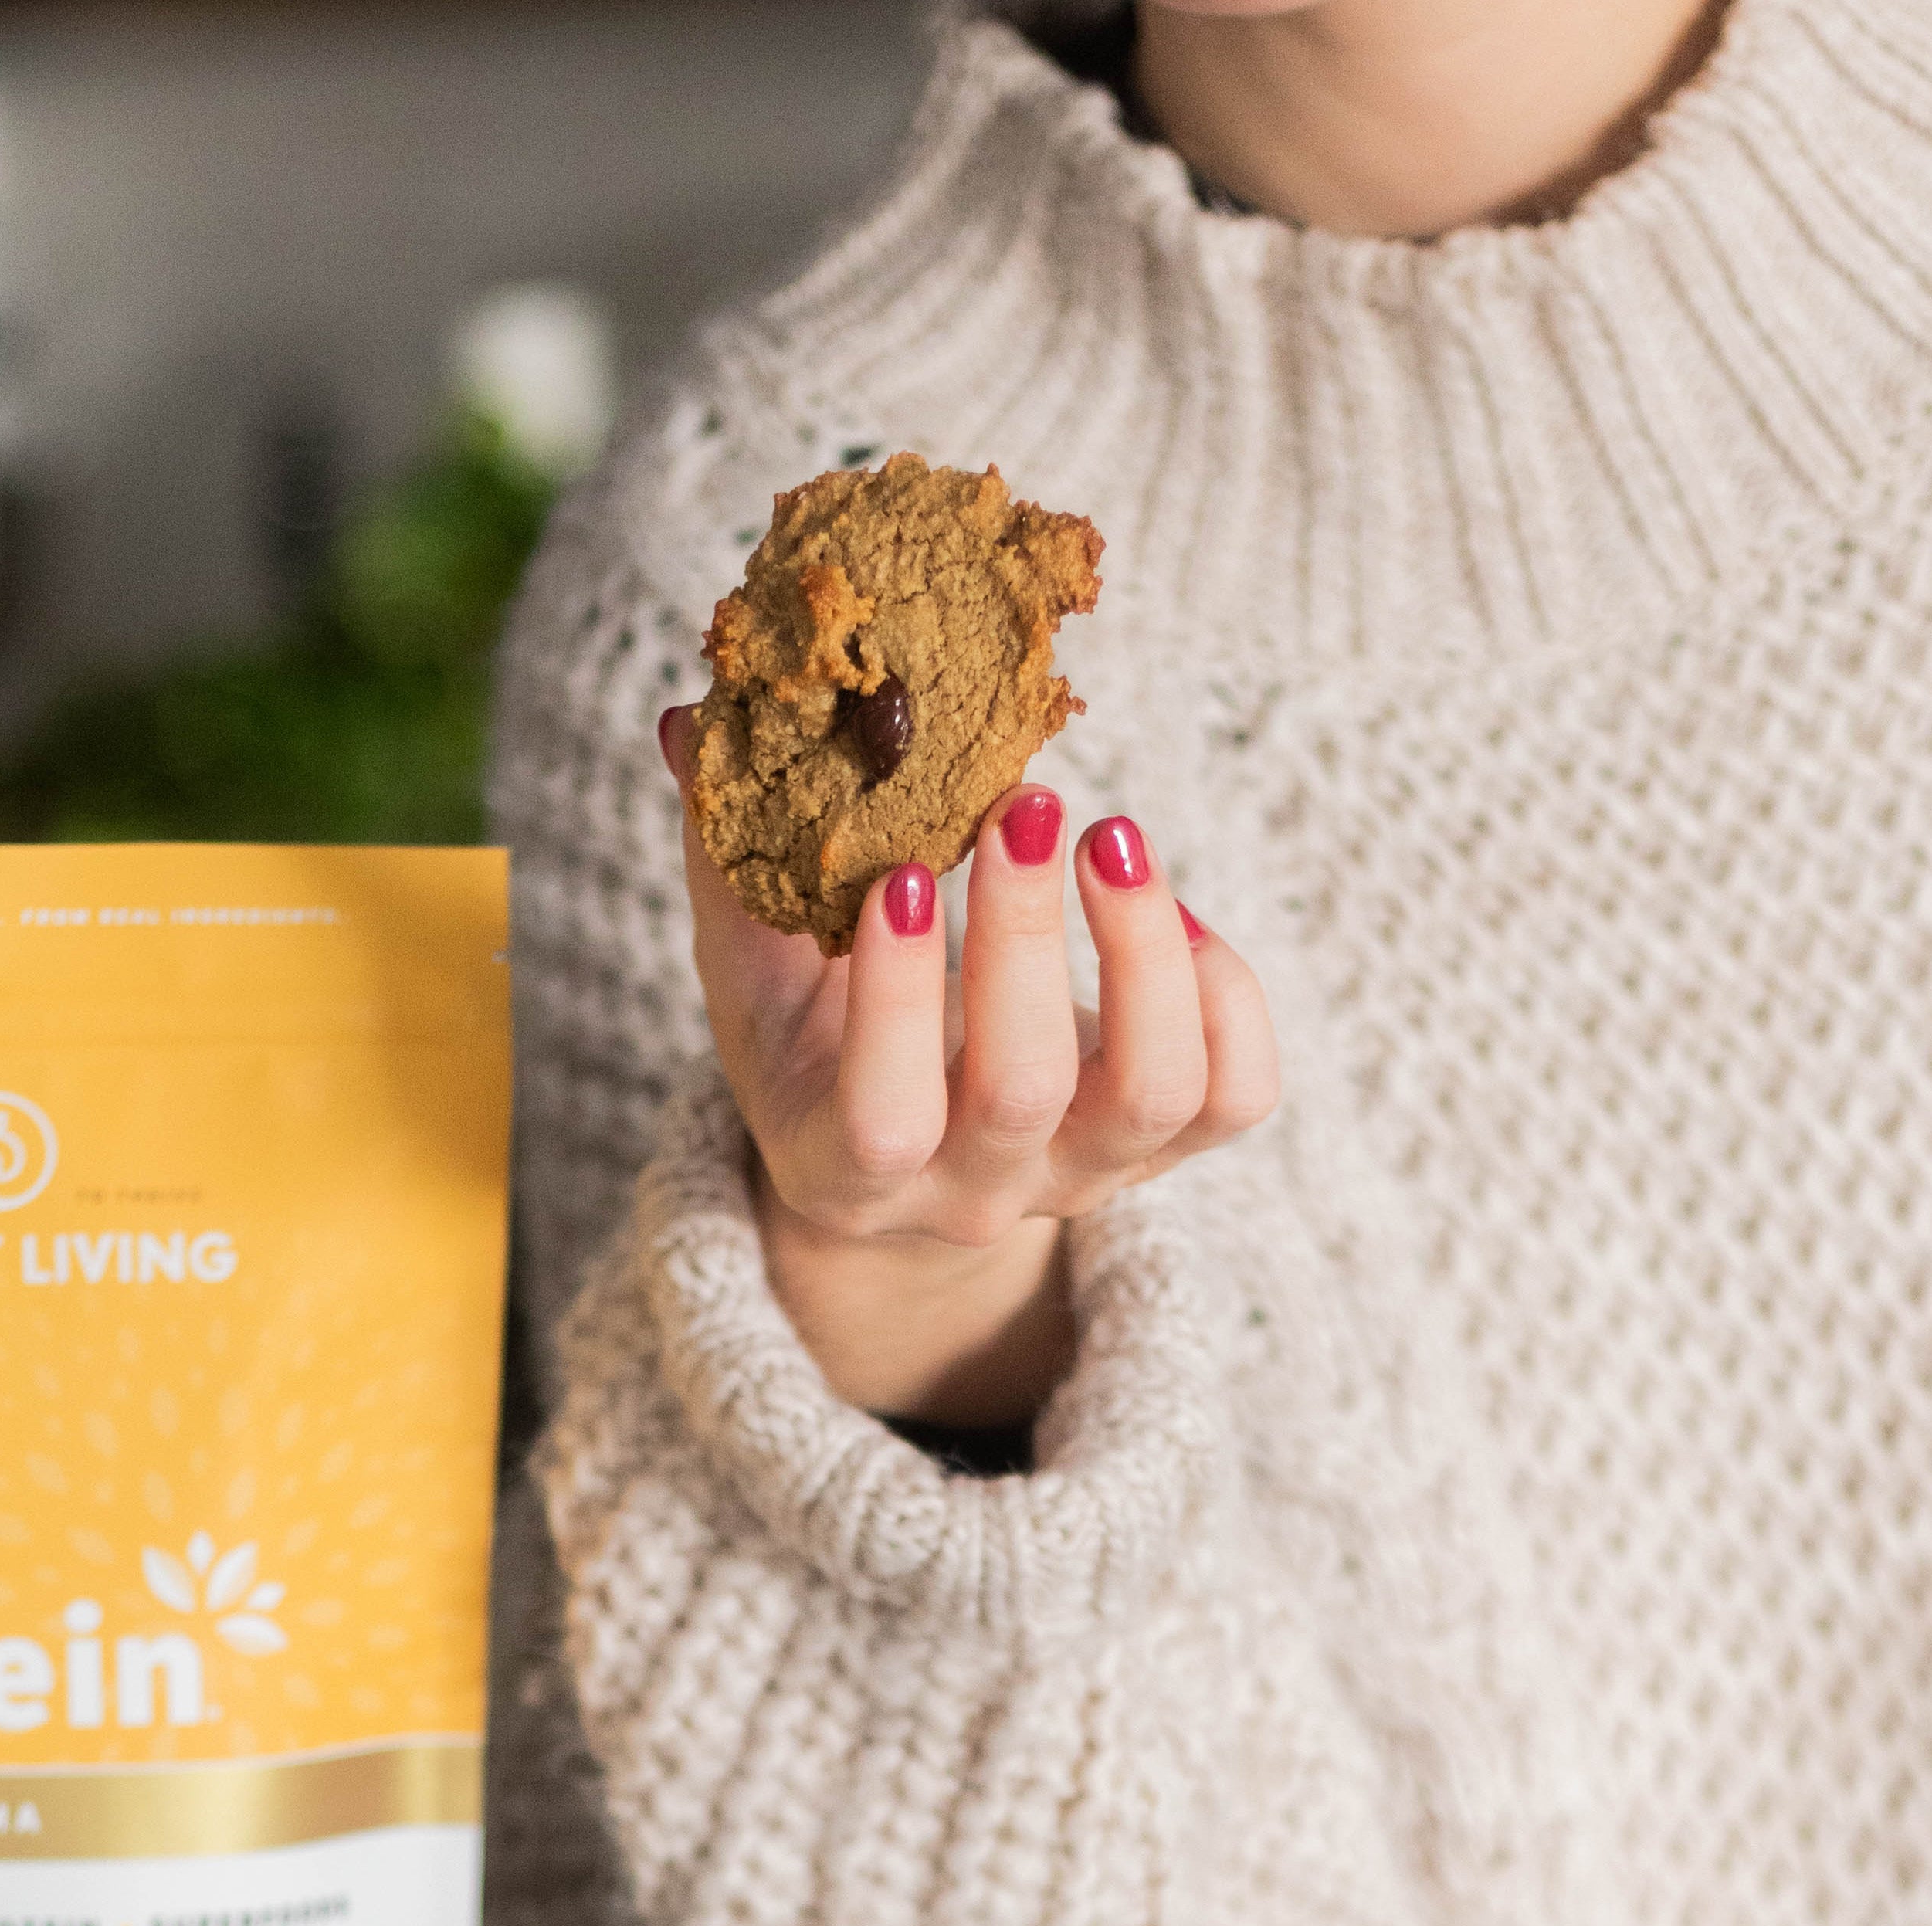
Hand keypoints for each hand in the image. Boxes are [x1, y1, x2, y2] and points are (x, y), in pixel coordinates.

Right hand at [660, 708, 1277, 1427]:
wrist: (903, 1161)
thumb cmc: (816, 1051)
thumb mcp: (757, 982)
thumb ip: (729, 866)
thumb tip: (694, 723)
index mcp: (849, 1173)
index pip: (883, 1122)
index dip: (900, 1003)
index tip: (906, 871)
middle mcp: (974, 1197)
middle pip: (1023, 1091)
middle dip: (1027, 936)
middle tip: (1025, 805)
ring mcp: (1081, 1179)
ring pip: (1156, 1090)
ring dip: (1143, 947)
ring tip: (1112, 836)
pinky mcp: (1167, 1150)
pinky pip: (1237, 1090)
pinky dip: (1225, 991)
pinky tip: (1169, 907)